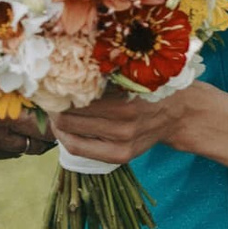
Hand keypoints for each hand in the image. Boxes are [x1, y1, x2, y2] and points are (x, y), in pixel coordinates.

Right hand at [0, 50, 50, 161]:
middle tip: (58, 113)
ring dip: (33, 136)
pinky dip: (13, 142)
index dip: (59, 113)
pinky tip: (11, 125)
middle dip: (51, 129)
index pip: (44, 120)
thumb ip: (7, 74)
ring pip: (25, 149)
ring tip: (36, 118)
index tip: (67, 103)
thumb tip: (39, 71)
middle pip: (40, 140)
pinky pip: (6, 153)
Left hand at [49, 87, 201, 165]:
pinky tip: (65, 129)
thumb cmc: (152, 84)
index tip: (49, 82)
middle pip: (70, 117)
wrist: (180, 111)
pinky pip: (81, 150)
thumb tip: (64, 72)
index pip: (77, 97)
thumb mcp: (132, 72)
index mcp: (126, 98)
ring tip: (54, 111)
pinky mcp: (121, 156)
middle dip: (54, 107)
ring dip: (58, 123)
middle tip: (48, 97)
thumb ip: (104, 74)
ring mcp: (122, 142)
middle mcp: (124, 123)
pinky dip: (67, 138)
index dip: (58, 90)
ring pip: (72, 135)